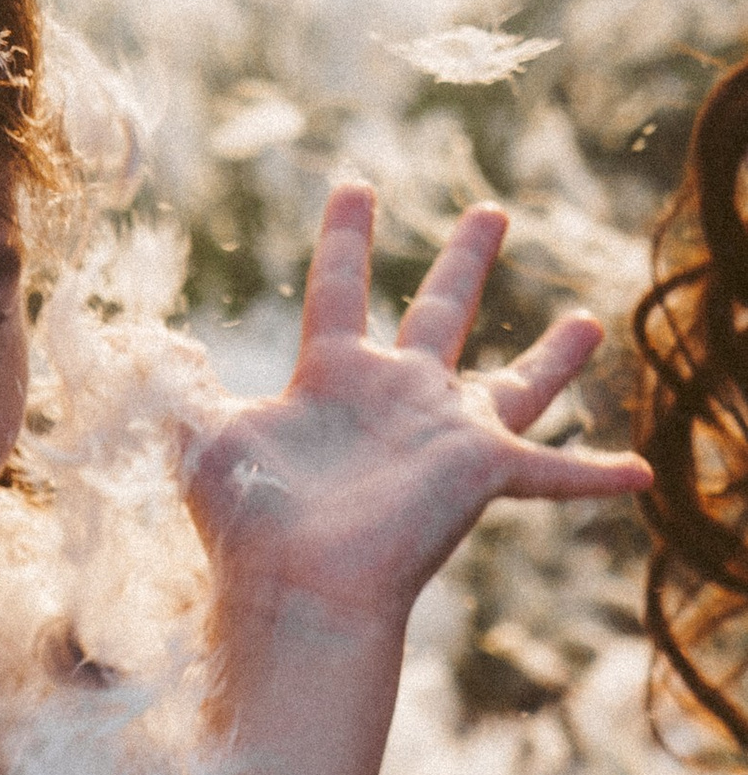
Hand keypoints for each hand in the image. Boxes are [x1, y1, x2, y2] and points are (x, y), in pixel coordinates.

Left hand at [185, 186, 653, 635]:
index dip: (347, 236)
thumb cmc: (247, 523)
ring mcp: (442, 436)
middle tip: (492, 212)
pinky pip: (553, 473)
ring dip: (552, 360)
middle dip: (467, 262)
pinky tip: (642, 475)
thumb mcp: (199, 437)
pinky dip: (596, 475)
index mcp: (332, 378)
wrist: (296, 589)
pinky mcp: (479, 472)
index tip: (356, 185)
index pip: (340, 288)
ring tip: (590, 323)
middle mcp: (395, 398)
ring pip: (512, 384)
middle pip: (439, 312)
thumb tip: (131, 342)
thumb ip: (174, 387)